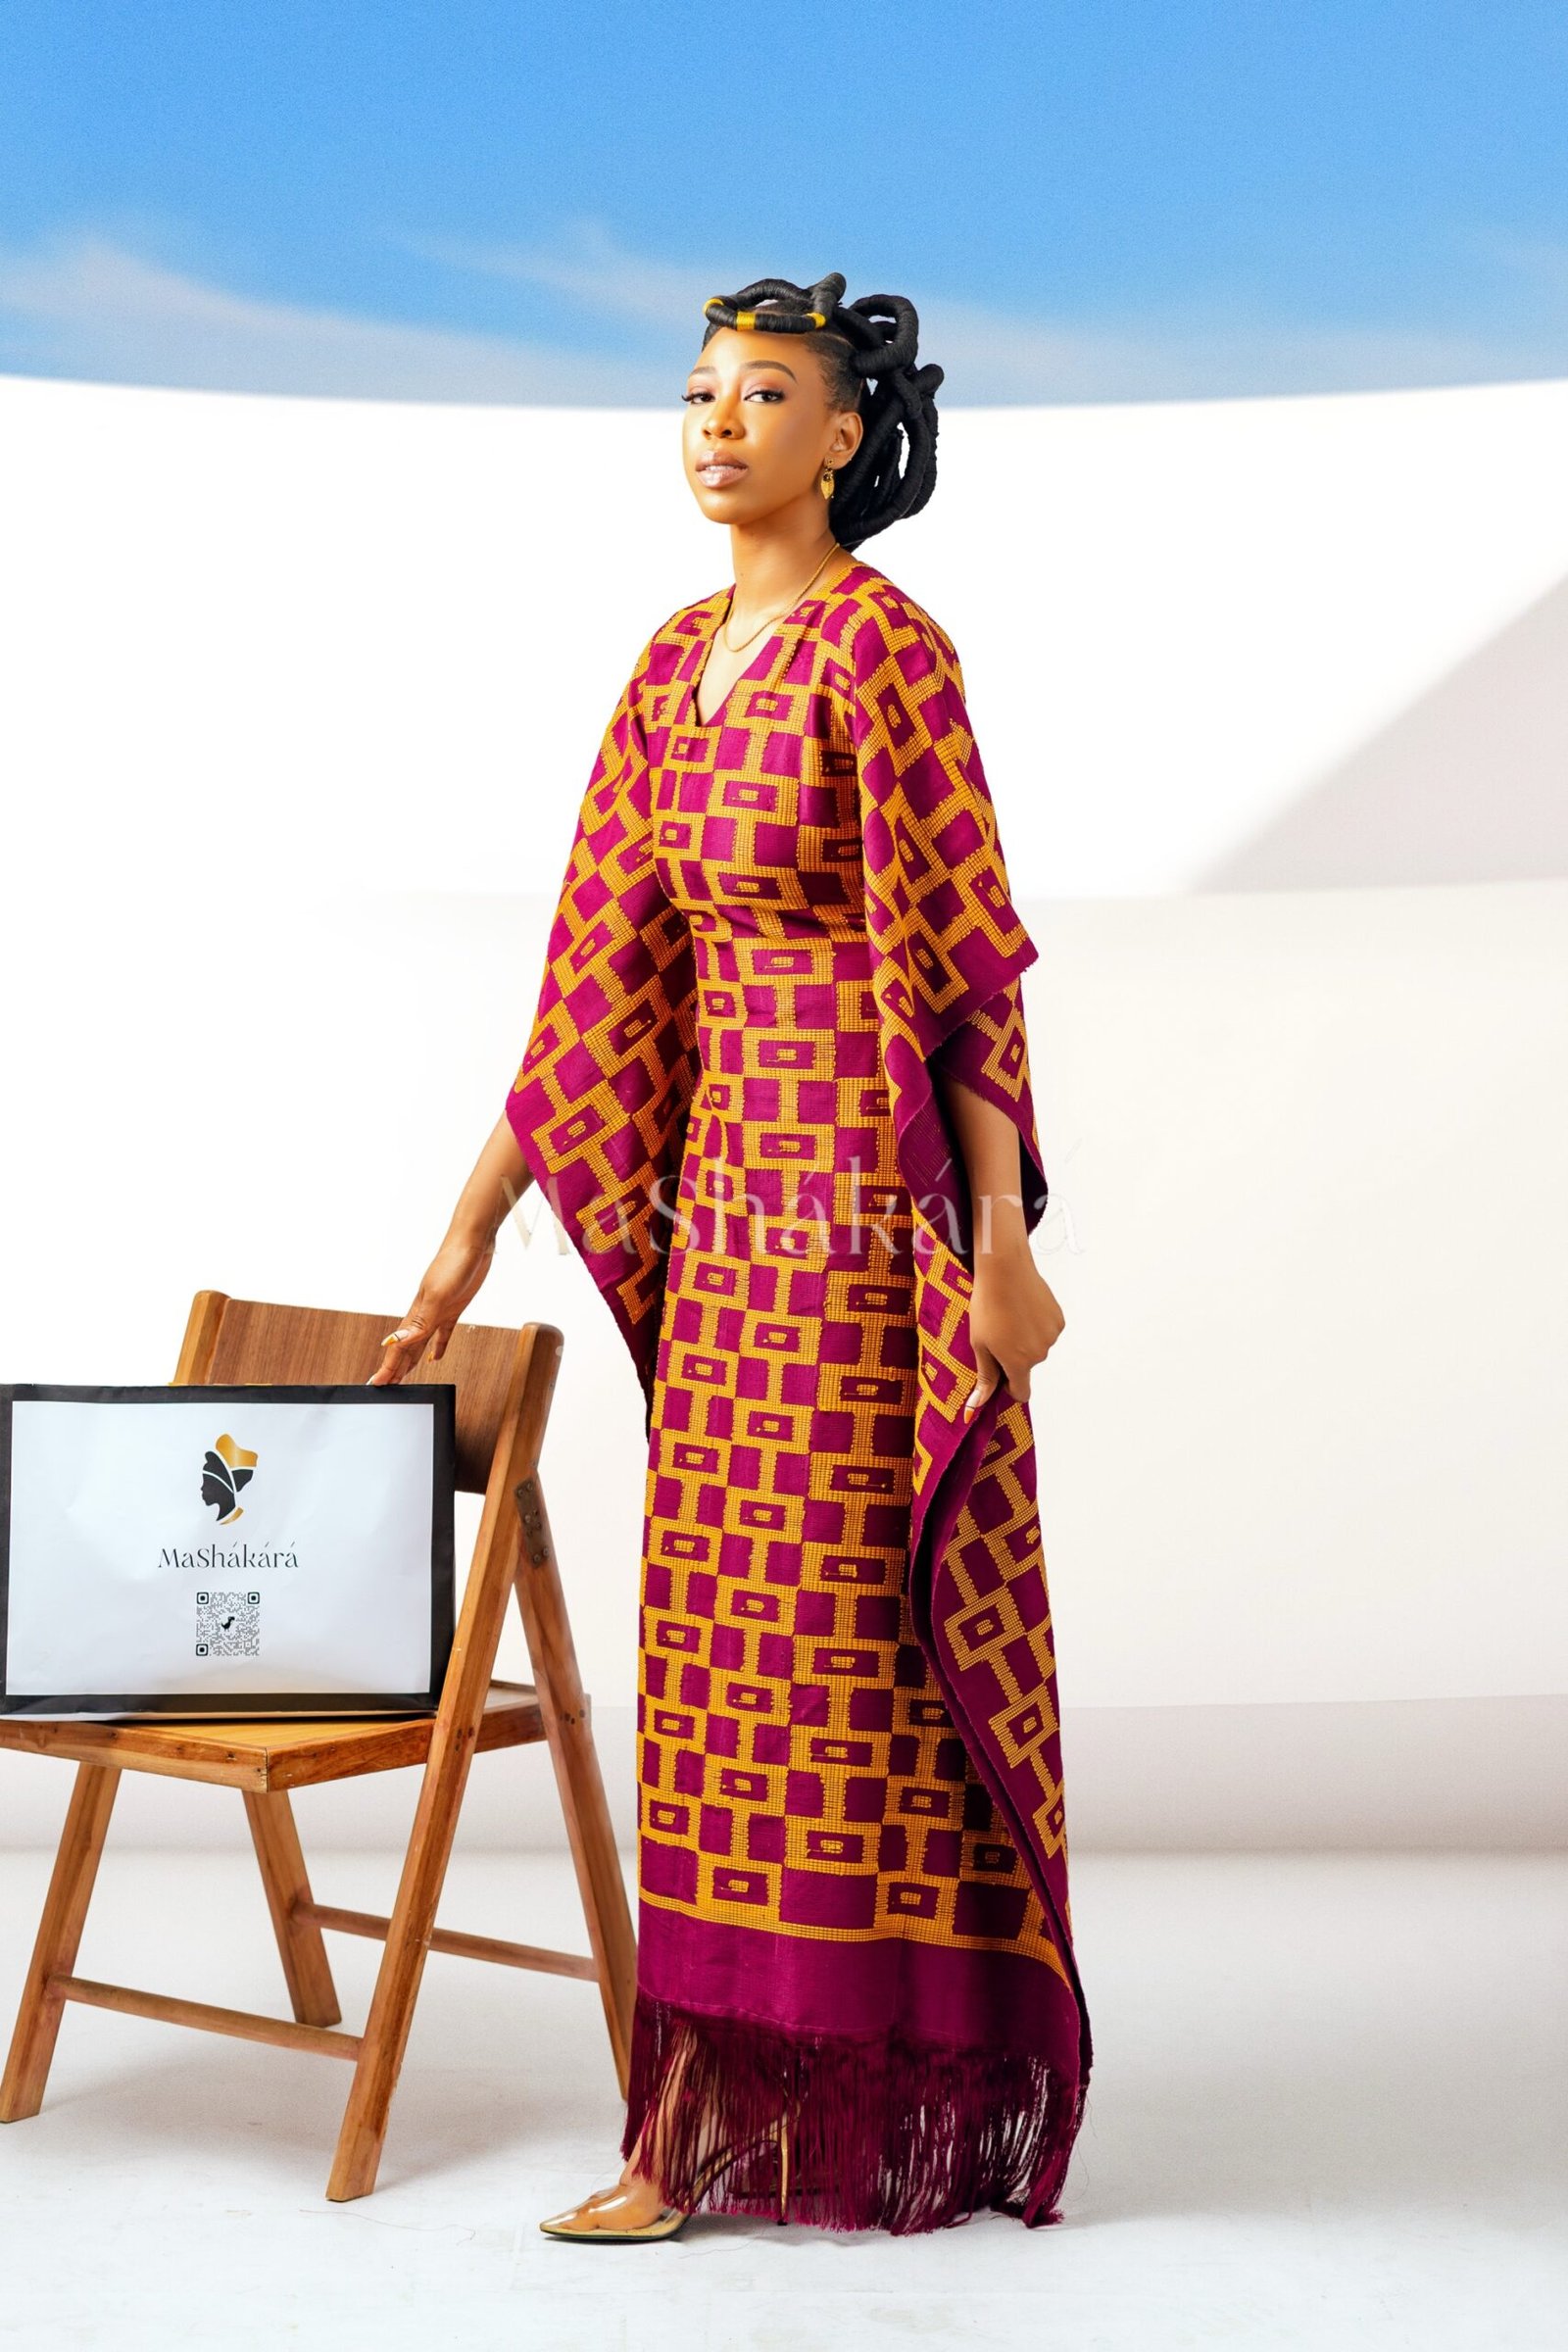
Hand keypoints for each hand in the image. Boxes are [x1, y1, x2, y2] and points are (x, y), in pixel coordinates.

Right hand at [369, 1232, 495, 1384]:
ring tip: (403, 1377)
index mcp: (416, 1315)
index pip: (397, 1349)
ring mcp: (438, 1313)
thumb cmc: (453, 1264)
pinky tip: (435, 1357)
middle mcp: (424, 1316)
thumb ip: (416, 1323)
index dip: (386, 1368)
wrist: (472, 1245)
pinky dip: (438, 1348)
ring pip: (419, 1345)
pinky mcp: (454, 1309)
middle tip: (384, 1386)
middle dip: (394, 1369)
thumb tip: (392, 1341)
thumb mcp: (436, 1298)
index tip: (374, 1384)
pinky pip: (442, 1335)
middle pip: (405, 1350)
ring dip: (410, 1361)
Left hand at [964, 1250, 1064, 1417]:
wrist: (1005, 1269)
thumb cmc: (987, 1305)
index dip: (1008, 1386)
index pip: (1022, 1393)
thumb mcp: (979, 1344)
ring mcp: (1051, 1336)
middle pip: (1027, 1366)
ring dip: (1025, 1339)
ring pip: (1037, 1347)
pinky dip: (1036, 1325)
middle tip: (997, 1331)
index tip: (998, 1371)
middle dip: (1014, 1356)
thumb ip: (984, 1377)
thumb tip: (976, 1408)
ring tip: (1010, 1316)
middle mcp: (1039, 1354)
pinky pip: (1046, 1331)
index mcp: (1018, 1363)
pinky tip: (1023, 1308)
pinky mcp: (1058, 1319)